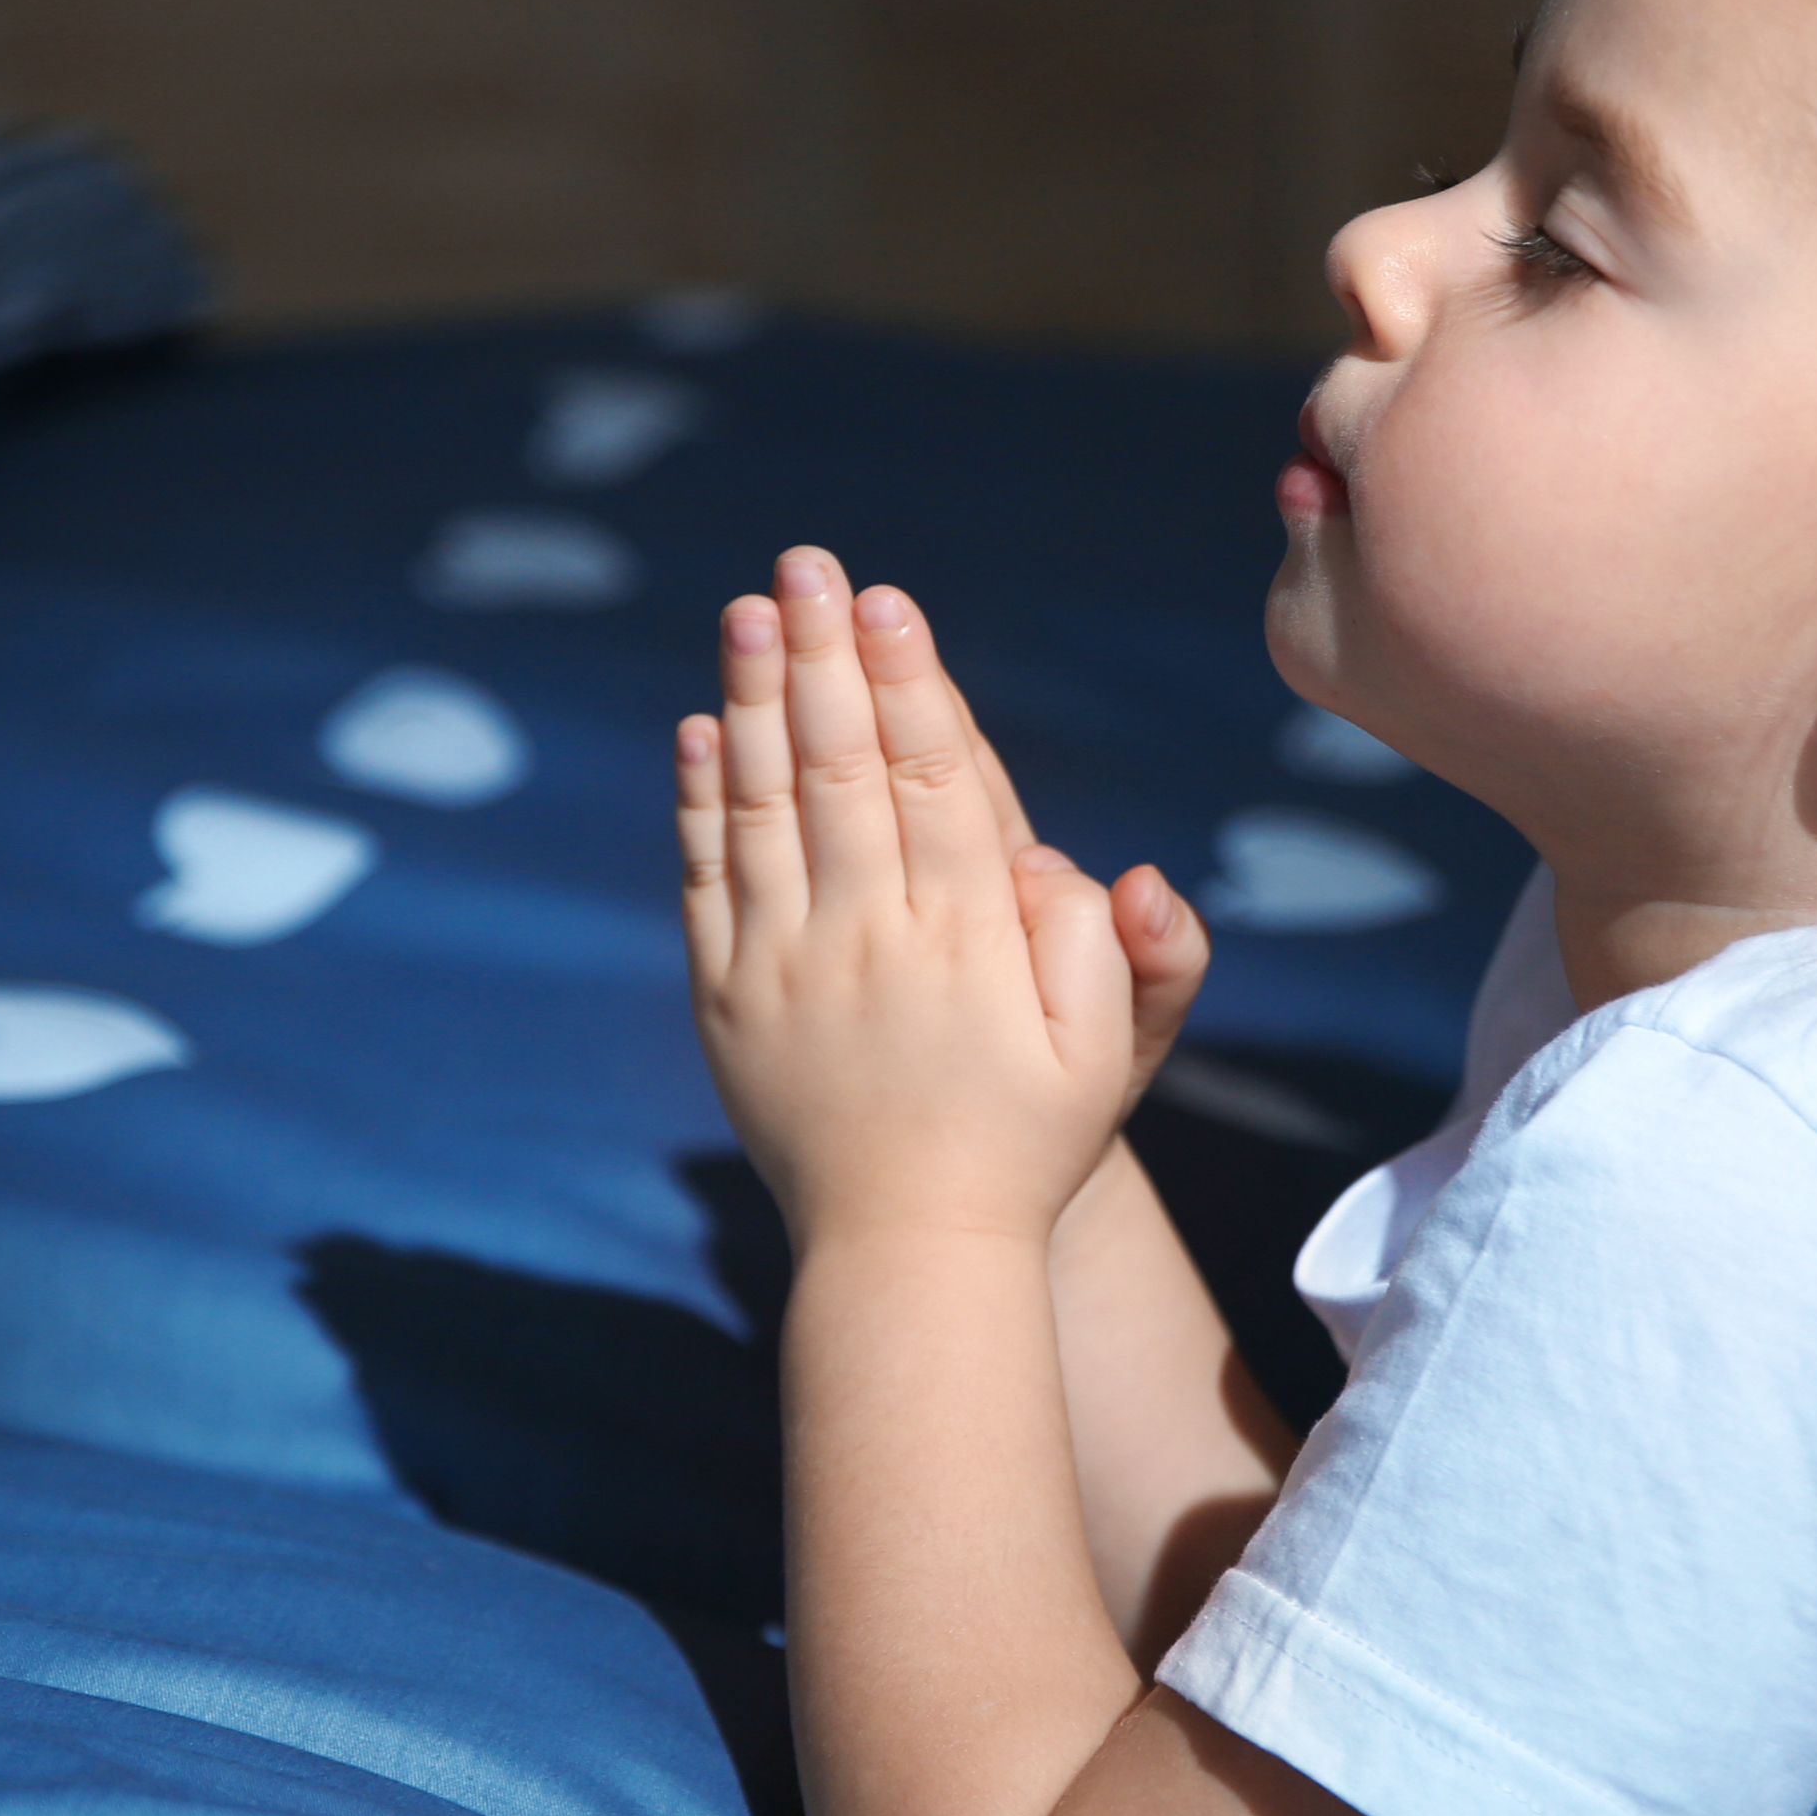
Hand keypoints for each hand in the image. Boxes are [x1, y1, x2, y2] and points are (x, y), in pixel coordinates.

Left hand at [677, 549, 1172, 1245]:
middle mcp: (868, 937)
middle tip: (803, 564)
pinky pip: (710, 881)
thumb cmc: (1026, 1138)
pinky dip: (703, 800)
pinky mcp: (729, 1000)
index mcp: (966, 937)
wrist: (910, 1251)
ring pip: (764, 807)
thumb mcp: (1108, 1052)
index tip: (884, 602)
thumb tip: (1077, 865)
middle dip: (819, 654)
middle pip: (838, 767)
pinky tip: (702, 729)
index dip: (908, 682)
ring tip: (747, 612)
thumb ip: (1114, 951)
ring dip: (751, 700)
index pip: (934, 778)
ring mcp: (786, 966)